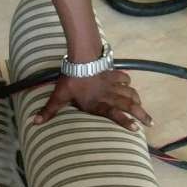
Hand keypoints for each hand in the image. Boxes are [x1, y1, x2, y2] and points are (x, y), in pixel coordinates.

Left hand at [33, 70, 153, 130]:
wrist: (81, 58)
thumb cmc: (70, 80)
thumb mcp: (59, 96)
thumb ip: (49, 110)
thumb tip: (35, 122)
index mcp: (96, 104)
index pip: (113, 115)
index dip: (125, 121)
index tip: (136, 129)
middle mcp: (108, 96)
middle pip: (128, 105)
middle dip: (141, 114)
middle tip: (151, 122)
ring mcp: (112, 84)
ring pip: (129, 93)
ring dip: (137, 101)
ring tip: (143, 108)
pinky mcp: (112, 74)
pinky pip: (124, 78)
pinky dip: (128, 82)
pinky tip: (130, 85)